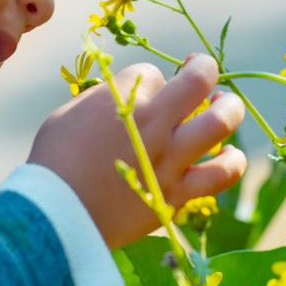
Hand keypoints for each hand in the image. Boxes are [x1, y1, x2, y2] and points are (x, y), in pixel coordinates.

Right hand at [28, 54, 246, 249]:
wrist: (56, 217)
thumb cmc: (53, 163)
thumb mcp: (69, 115)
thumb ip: (102, 101)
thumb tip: (123, 99)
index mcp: (124, 101)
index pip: (153, 72)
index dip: (149, 80)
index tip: (140, 94)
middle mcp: (155, 125)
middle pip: (200, 79)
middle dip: (203, 68)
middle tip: (199, 76)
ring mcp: (171, 159)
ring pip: (222, 121)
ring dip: (229, 108)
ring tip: (224, 107)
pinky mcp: (177, 194)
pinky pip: (222, 174)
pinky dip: (232, 161)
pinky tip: (229, 155)